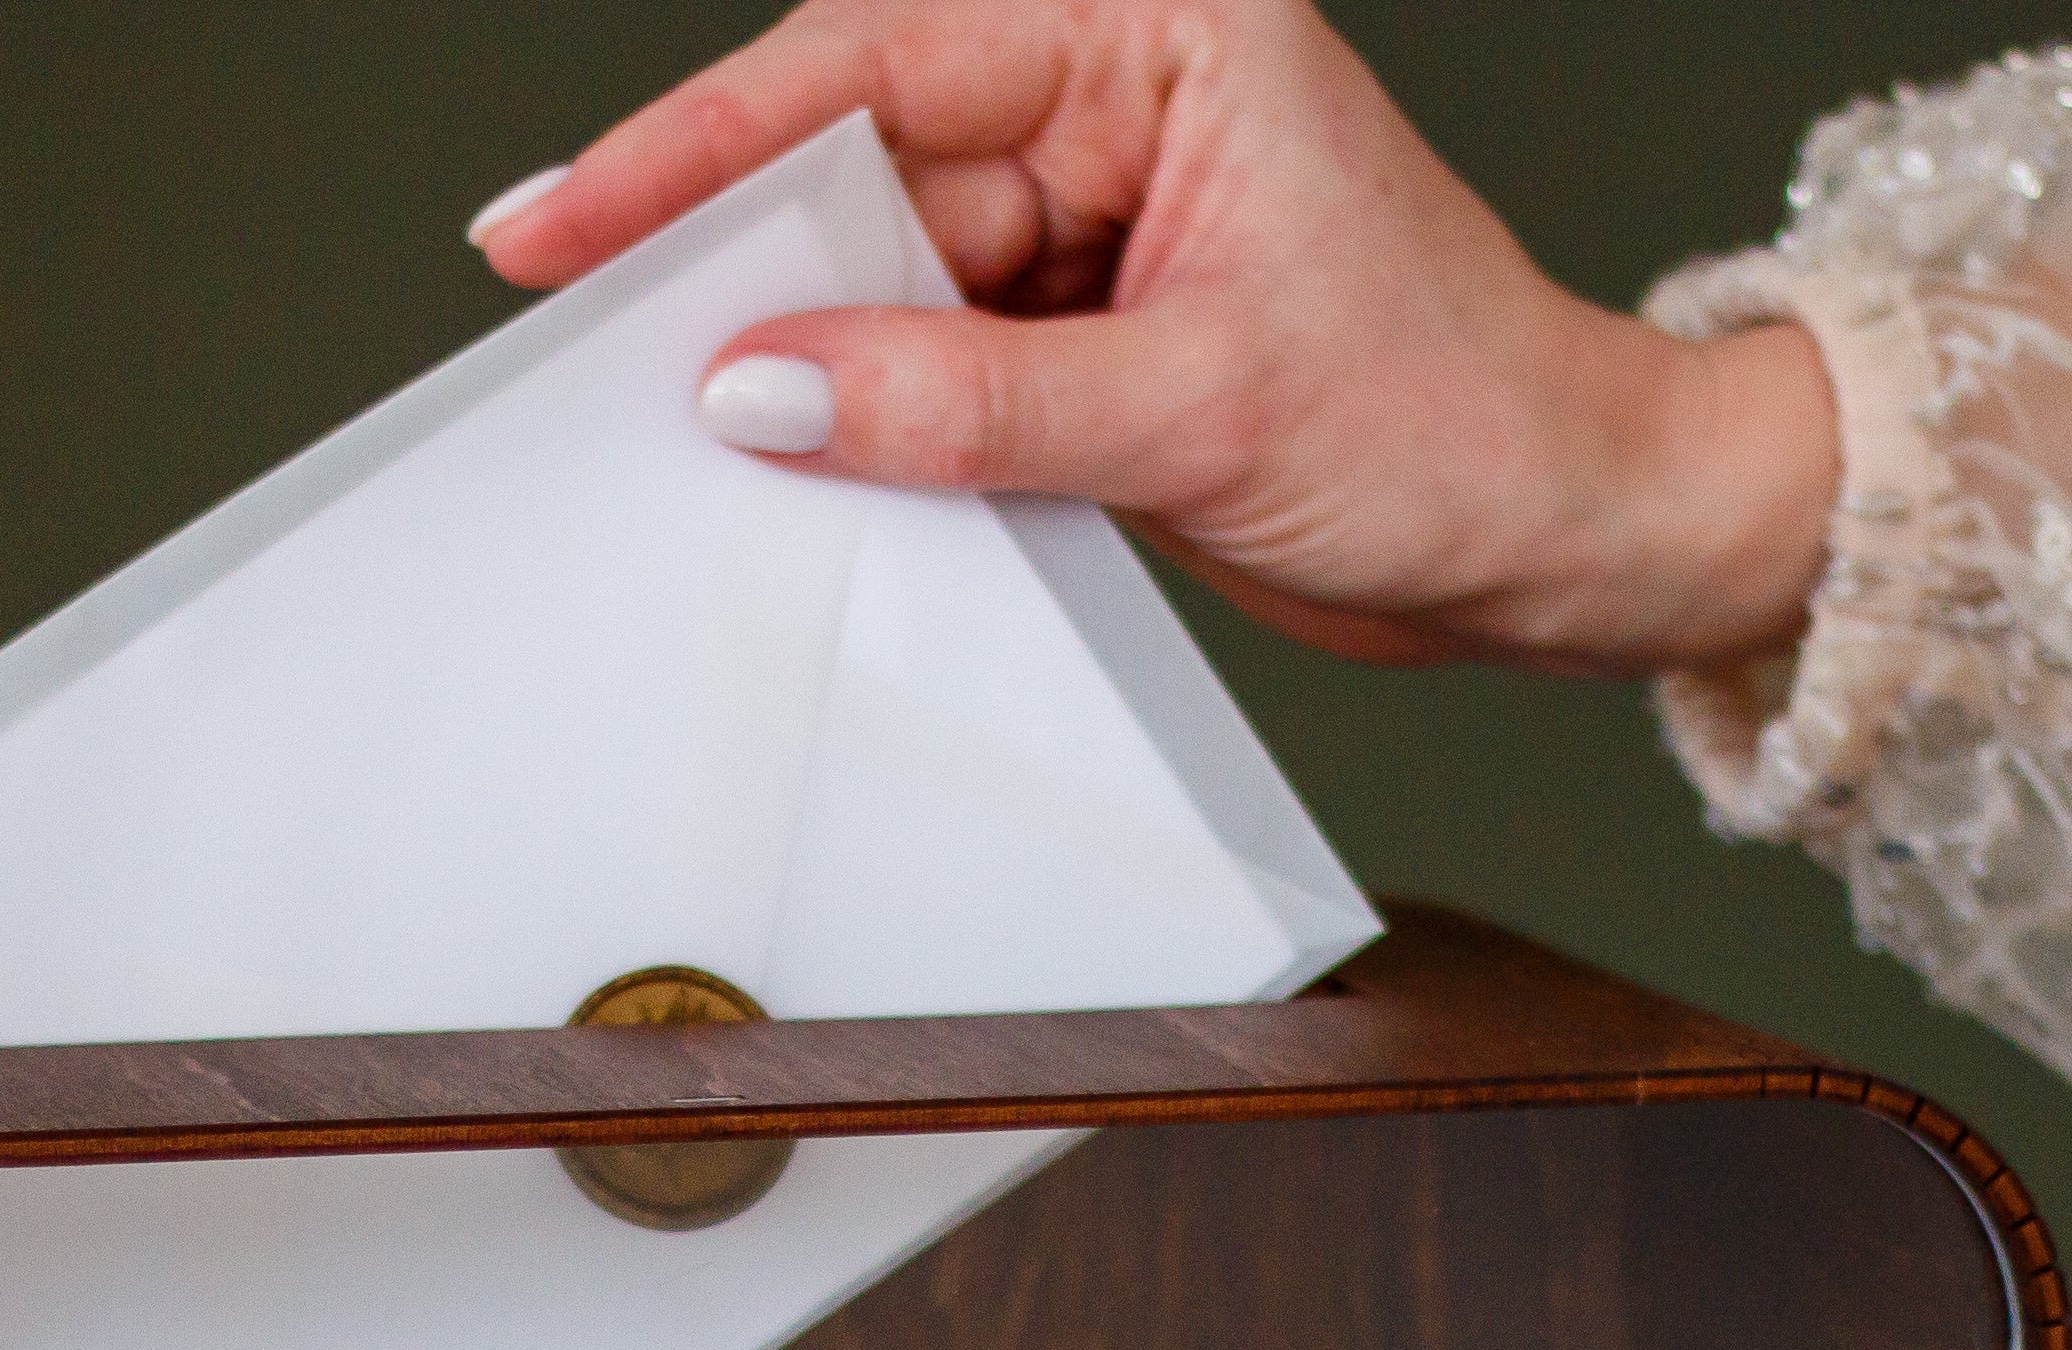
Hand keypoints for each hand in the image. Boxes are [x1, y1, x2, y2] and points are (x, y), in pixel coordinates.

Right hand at [472, 0, 1836, 674]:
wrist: (1553, 537)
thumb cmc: (1454, 420)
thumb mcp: (1192, 407)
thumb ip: (961, 399)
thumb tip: (763, 389)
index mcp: (1156, 33)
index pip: (875, 66)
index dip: (697, 148)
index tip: (558, 221)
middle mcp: (1110, 109)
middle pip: (854, 173)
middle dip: (740, 274)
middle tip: (605, 362)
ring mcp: (1087, 234)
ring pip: (874, 291)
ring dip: (806, 376)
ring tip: (725, 451)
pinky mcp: (1076, 349)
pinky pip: (923, 381)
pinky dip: (867, 438)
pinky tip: (817, 480)